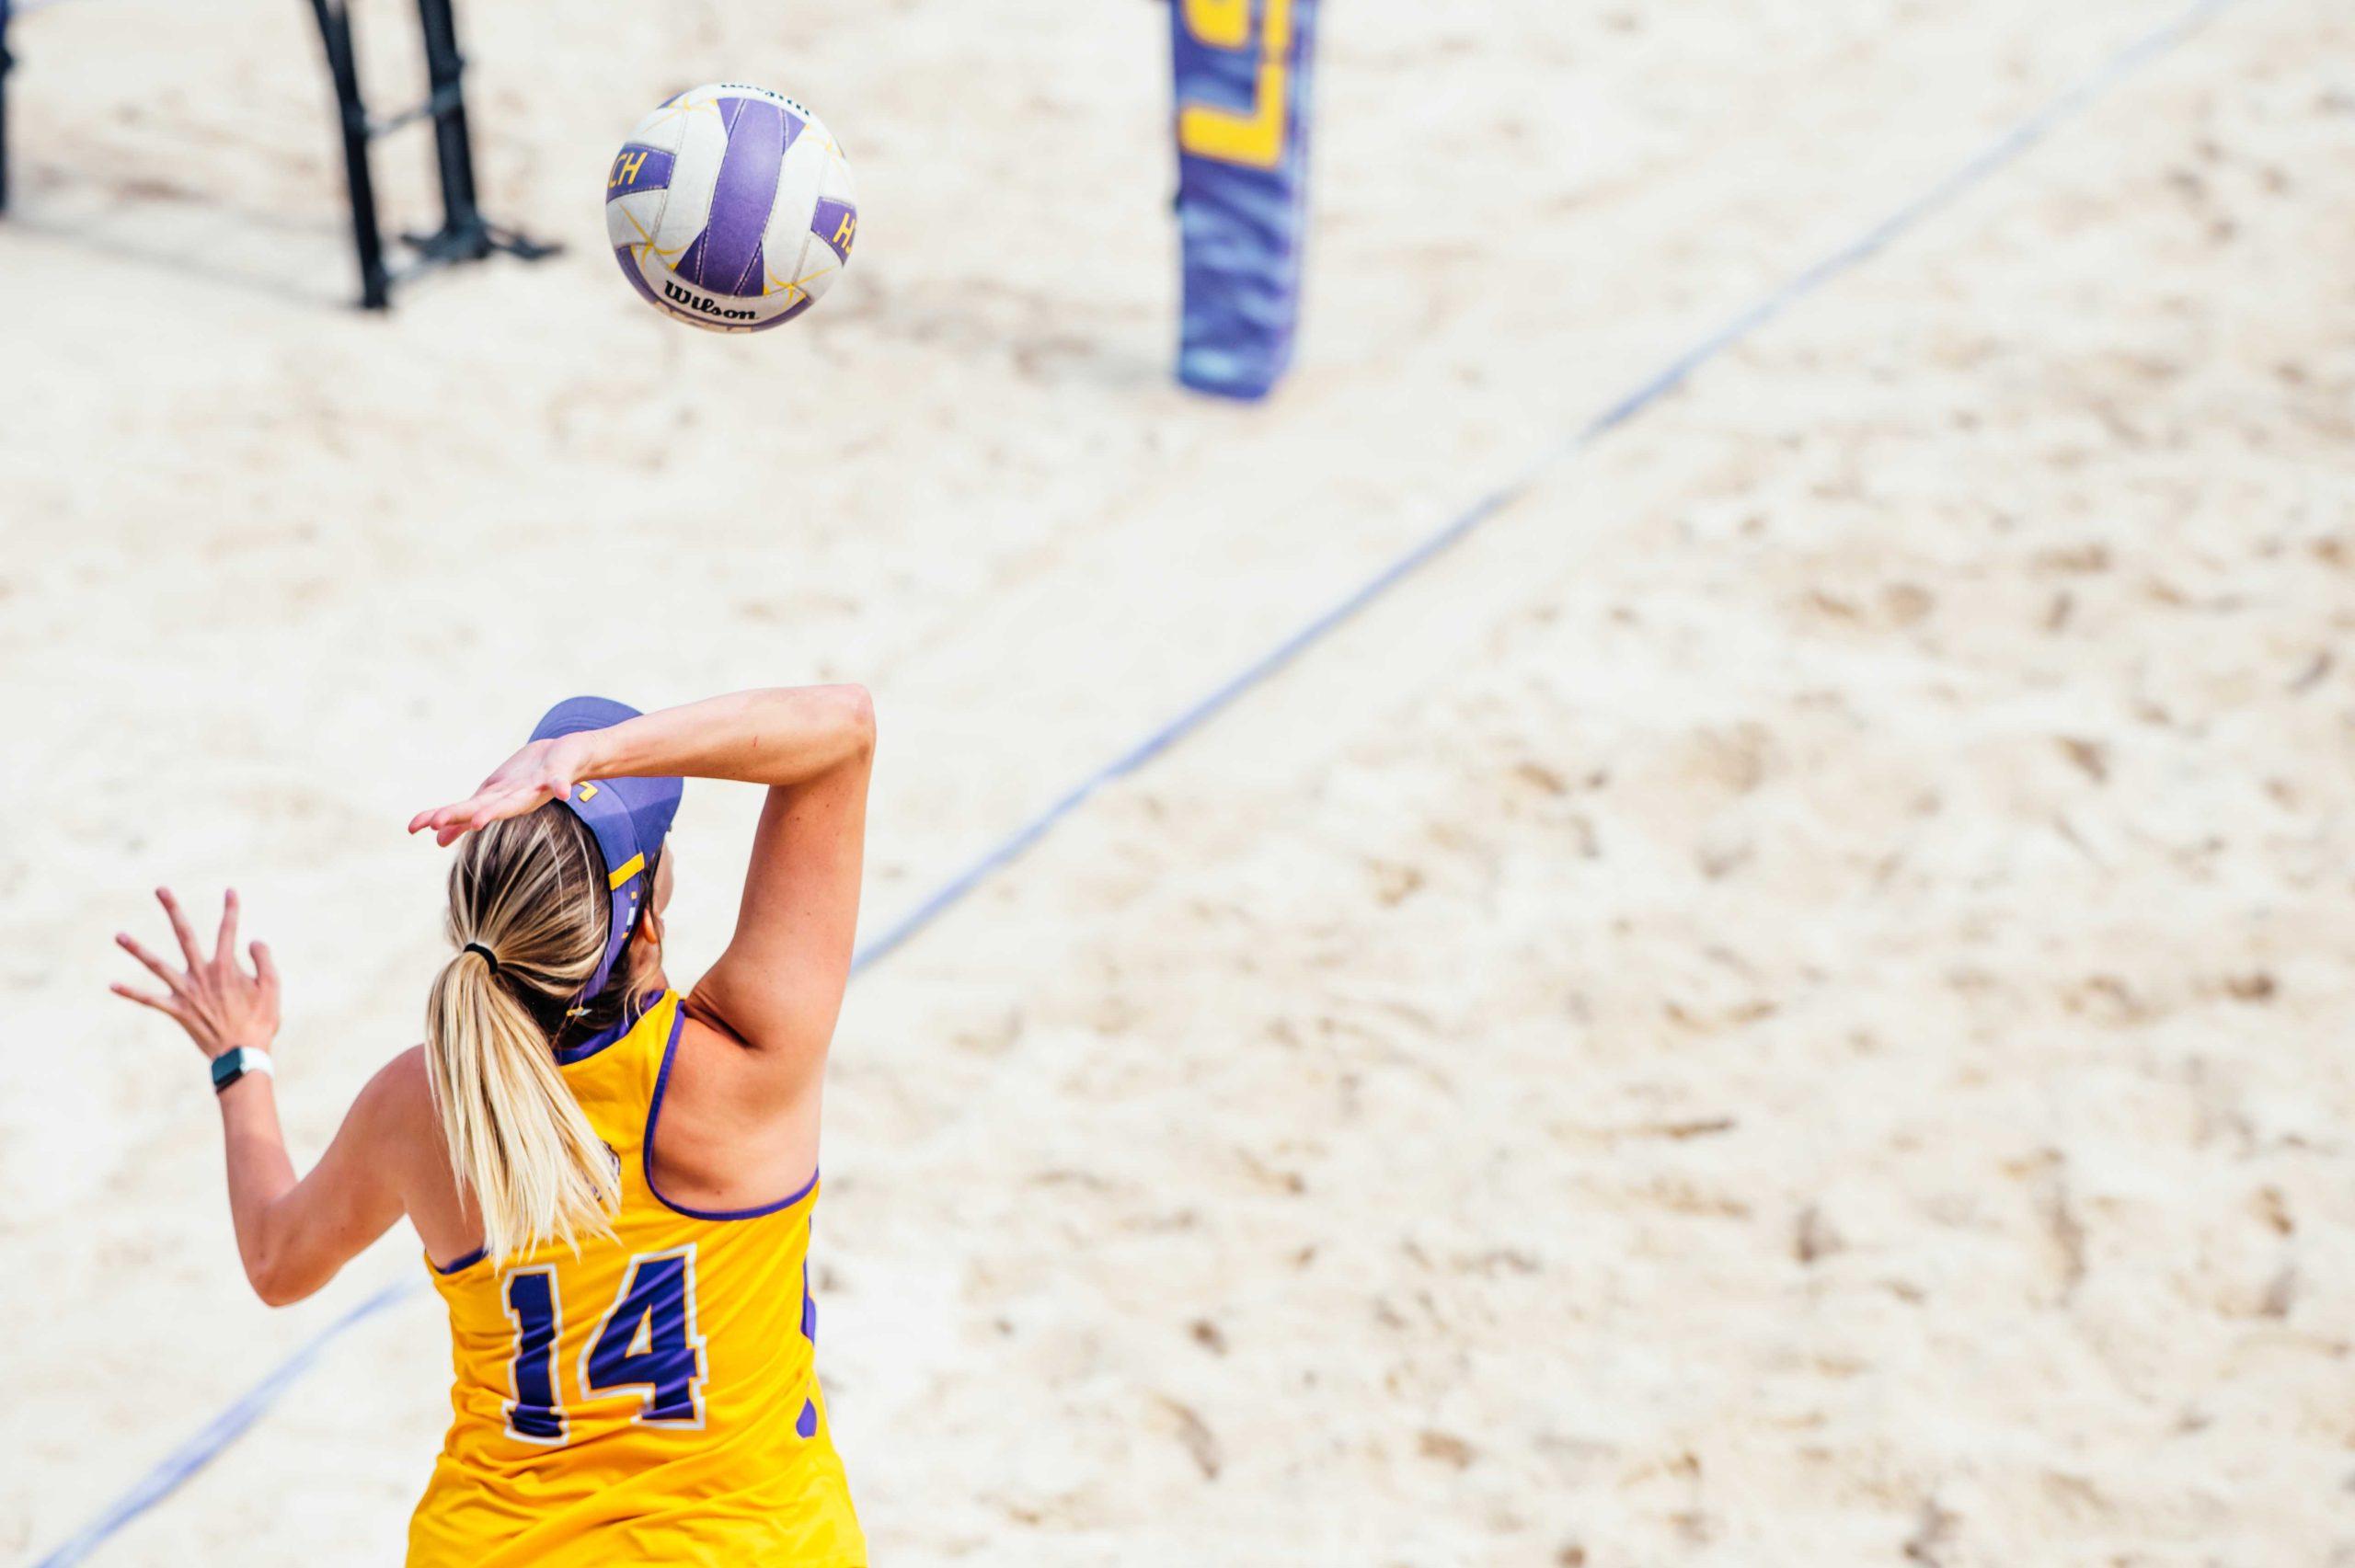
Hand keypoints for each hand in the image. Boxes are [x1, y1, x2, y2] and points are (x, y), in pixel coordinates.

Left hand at [113, 888, 281, 1061]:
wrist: (242, 1054)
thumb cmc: (260, 1021)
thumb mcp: (272, 987)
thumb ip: (263, 960)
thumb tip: (252, 941)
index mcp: (226, 966)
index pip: (227, 931)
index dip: (230, 909)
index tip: (229, 891)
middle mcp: (202, 974)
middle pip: (184, 935)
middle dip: (172, 910)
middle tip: (160, 889)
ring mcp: (186, 992)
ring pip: (157, 965)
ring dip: (137, 950)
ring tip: (118, 935)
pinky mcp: (177, 1010)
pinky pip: (150, 1000)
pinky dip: (131, 993)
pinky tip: (112, 984)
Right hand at [407, 734, 593, 845]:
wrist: (568, 757)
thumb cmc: (528, 779)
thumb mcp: (494, 797)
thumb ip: (468, 818)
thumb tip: (437, 840)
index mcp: (496, 800)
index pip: (462, 809)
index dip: (439, 817)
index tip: (412, 827)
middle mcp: (514, 799)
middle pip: (483, 808)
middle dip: (460, 816)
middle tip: (436, 824)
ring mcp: (536, 788)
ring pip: (514, 801)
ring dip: (497, 811)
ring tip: (476, 821)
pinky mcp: (558, 775)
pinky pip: (559, 781)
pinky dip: (560, 787)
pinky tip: (562, 792)